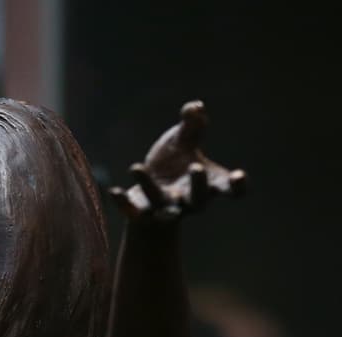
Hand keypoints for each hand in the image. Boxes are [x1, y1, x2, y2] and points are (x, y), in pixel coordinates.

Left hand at [109, 101, 246, 221]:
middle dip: (198, 185)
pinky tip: (112, 191)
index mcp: (208, 184)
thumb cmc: (173, 163)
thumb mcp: (182, 141)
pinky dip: (123, 204)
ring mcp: (165, 210)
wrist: (149, 191)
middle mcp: (189, 201)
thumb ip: (192, 126)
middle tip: (196, 167)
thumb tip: (196, 106)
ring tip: (135, 167)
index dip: (238, 186)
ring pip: (162, 204)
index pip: (229, 189)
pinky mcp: (142, 215)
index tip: (239, 176)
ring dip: (150, 188)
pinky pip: (134, 213)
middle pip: (198, 199)